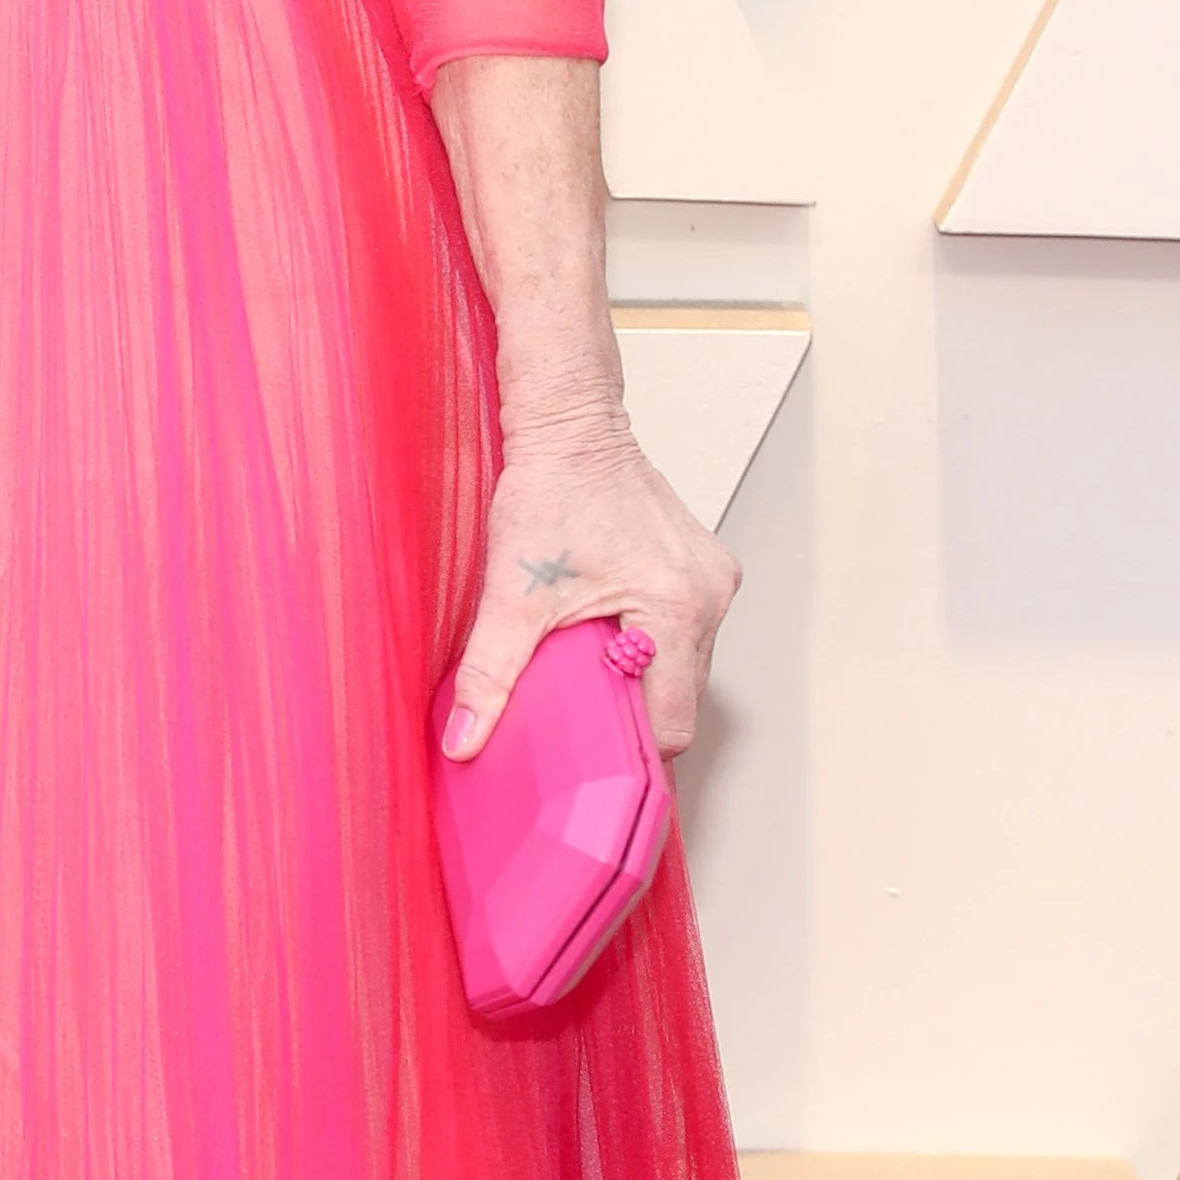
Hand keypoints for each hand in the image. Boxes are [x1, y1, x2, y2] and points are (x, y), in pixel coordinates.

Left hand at [440, 405, 737, 761]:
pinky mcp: (702, 568)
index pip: (671, 723)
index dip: (628, 748)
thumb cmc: (549, 491)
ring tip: (587, 670)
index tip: (587, 755)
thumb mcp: (511, 592)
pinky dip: (647, 644)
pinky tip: (606, 636)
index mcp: (679, 608)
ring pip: (683, 667)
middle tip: (577, 714)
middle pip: (680, 699)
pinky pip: (683, 632)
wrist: (569, 425)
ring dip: (639, 677)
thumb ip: (489, 673)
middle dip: (630, 714)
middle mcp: (711, 596)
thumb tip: (466, 740)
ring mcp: (713, 580)